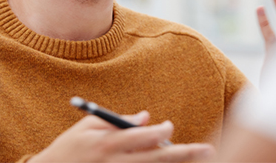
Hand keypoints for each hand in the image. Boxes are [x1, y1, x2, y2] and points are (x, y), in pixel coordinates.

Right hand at [29, 111, 214, 162]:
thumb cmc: (67, 149)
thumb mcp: (86, 128)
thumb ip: (116, 120)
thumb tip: (145, 117)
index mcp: (108, 145)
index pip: (143, 137)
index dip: (161, 131)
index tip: (168, 126)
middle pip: (158, 160)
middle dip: (185, 154)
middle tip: (208, 150)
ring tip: (196, 157)